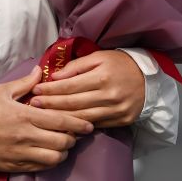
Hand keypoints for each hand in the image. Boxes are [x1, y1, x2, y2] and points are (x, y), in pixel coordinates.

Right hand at [0, 66, 93, 172]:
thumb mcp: (3, 91)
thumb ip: (25, 82)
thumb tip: (40, 71)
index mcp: (26, 115)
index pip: (60, 120)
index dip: (78, 123)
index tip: (88, 125)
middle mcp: (27, 135)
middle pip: (62, 141)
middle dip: (73, 138)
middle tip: (75, 134)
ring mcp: (22, 152)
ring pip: (54, 157)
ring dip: (63, 152)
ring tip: (63, 145)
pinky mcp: (17, 164)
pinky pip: (42, 166)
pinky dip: (51, 161)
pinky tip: (51, 154)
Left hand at [30, 50, 145, 127]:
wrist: (148, 78)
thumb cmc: (120, 64)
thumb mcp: (98, 57)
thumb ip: (76, 67)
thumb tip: (55, 77)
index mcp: (102, 76)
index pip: (69, 86)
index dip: (51, 89)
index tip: (36, 90)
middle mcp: (109, 95)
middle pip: (73, 103)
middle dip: (51, 104)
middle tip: (33, 105)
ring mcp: (115, 110)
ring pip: (82, 117)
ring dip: (60, 118)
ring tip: (44, 116)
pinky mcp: (121, 121)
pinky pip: (95, 125)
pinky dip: (78, 125)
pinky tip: (64, 124)